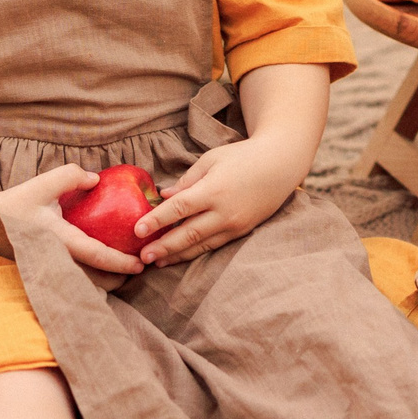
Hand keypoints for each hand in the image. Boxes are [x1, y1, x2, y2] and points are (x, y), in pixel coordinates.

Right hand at [0, 163, 143, 275]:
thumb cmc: (16, 202)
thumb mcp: (43, 184)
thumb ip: (71, 176)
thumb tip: (97, 180)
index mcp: (58, 239)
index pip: (95, 255)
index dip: (120, 262)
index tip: (140, 264)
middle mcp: (57, 258)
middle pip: (95, 280)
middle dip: (119, 278)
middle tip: (140, 268)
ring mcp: (52, 266)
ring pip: (85, 284)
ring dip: (106, 280)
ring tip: (125, 270)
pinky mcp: (47, 268)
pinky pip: (75, 279)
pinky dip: (92, 277)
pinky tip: (103, 269)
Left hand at [131, 138, 306, 266]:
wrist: (280, 165)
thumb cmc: (242, 157)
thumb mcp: (211, 160)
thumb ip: (187, 180)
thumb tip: (164, 195)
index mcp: (214, 190)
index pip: (179, 208)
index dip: (157, 220)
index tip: (137, 230)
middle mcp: (224, 212)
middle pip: (188, 234)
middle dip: (163, 247)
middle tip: (141, 257)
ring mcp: (234, 225)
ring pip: (200, 245)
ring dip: (176, 255)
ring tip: (156, 261)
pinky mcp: (241, 232)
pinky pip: (214, 245)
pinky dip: (194, 252)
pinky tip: (179, 256)